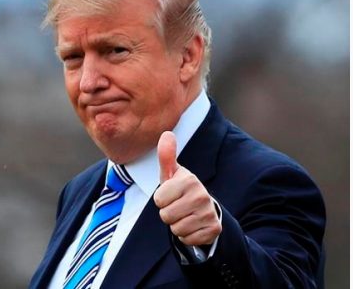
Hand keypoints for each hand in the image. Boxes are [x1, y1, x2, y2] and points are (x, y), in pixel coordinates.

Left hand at [153, 131, 221, 245]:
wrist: (205, 210)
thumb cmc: (181, 190)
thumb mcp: (172, 174)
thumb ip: (166, 155)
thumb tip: (166, 133)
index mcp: (189, 180)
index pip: (158, 200)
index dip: (161, 200)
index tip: (171, 195)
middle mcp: (201, 196)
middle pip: (166, 216)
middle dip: (168, 214)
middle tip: (178, 207)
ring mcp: (209, 213)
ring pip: (176, 229)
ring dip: (177, 225)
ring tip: (185, 215)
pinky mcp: (213, 229)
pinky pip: (187, 239)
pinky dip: (187, 236)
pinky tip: (193, 226)